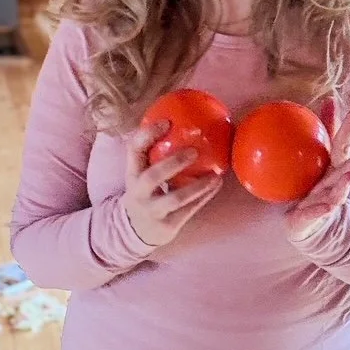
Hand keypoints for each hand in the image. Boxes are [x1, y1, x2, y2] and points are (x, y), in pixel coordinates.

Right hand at [123, 119, 223, 247]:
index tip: (167, 121)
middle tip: (194, 151)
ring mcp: (152, 210)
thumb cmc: (147, 191)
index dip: (147, 135)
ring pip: (175, 198)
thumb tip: (185, 119)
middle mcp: (139, 192)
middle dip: (173, 163)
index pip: (134, 150)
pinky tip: (216, 184)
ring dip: (197, 186)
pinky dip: (204, 197)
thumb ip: (156, 151)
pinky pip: (188, 211)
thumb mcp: (143, 173)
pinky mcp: (167, 225)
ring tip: (215, 175)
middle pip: (153, 176)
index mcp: (132, 173)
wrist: (137, 230)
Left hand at [285, 96, 349, 244]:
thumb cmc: (311, 189)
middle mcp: (334, 184)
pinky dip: (322, 210)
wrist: (303, 224)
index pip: (341, 145)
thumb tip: (328, 100)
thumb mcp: (314, 161)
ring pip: (338, 193)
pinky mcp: (313, 217)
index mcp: (333, 168)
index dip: (347, 128)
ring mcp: (326, 201)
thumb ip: (322, 133)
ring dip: (344, 185)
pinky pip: (317, 214)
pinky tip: (327, 207)